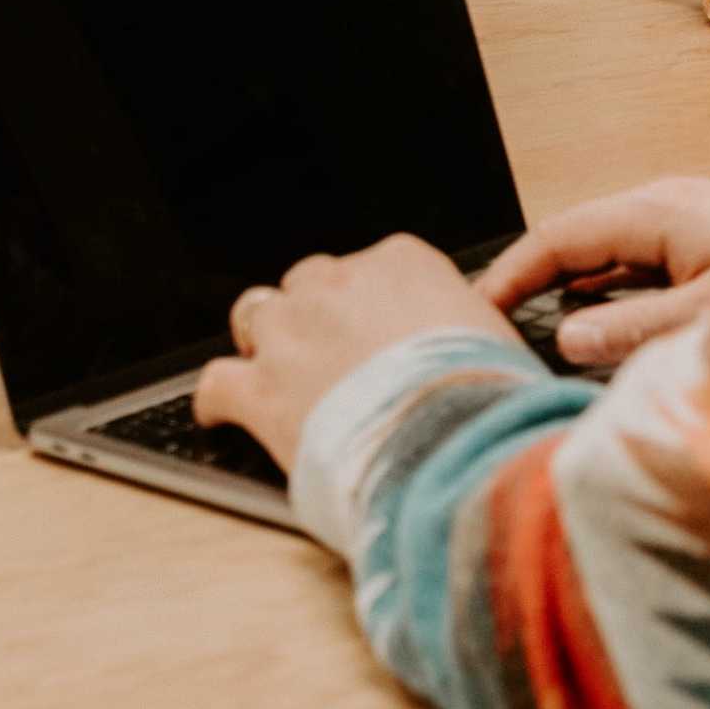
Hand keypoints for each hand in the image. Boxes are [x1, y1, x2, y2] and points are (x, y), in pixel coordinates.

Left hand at [193, 235, 523, 467]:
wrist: (456, 444)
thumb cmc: (488, 397)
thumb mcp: (493, 340)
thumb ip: (461, 328)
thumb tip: (470, 348)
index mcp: (402, 264)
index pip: (371, 265)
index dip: (369, 303)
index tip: (378, 329)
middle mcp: (337, 288)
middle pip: (308, 283)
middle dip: (315, 317)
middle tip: (332, 358)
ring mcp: (293, 335)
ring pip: (255, 315)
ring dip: (265, 342)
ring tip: (277, 373)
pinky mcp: (261, 391)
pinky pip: (216, 382)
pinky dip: (217, 399)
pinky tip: (222, 414)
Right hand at [478, 175, 709, 367]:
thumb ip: (637, 328)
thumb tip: (564, 339)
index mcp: (656, 212)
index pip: (558, 236)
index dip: (511, 274)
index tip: (475, 312)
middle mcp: (662, 203)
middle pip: (573, 236)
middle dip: (527, 274)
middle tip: (486, 321)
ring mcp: (682, 217)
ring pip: (600, 246)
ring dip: (560, 279)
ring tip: (520, 317)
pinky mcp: (700, 238)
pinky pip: (630, 257)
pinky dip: (597, 282)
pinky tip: (583, 305)